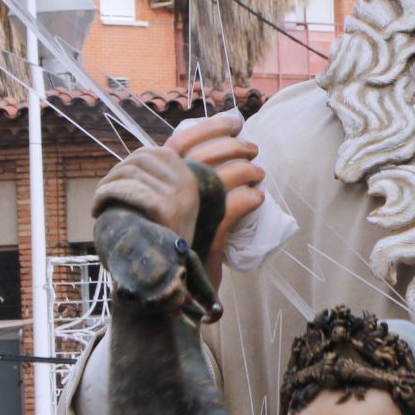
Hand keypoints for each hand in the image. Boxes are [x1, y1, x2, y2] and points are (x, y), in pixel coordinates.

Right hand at [91, 112, 264, 285]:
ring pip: (224, 177)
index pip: (181, 140)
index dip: (210, 127)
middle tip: (253, 148)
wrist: (166, 293)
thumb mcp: (177, 207)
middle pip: (207, 154)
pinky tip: (258, 199)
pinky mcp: (205, 236)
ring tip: (259, 174)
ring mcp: (185, 214)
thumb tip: (219, 153)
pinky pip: (235, 205)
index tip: (235, 121)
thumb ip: (186, 183)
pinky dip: (251, 198)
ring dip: (248, 170)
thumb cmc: (173, 245)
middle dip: (235, 145)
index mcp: (155, 181)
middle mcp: (165, 193)